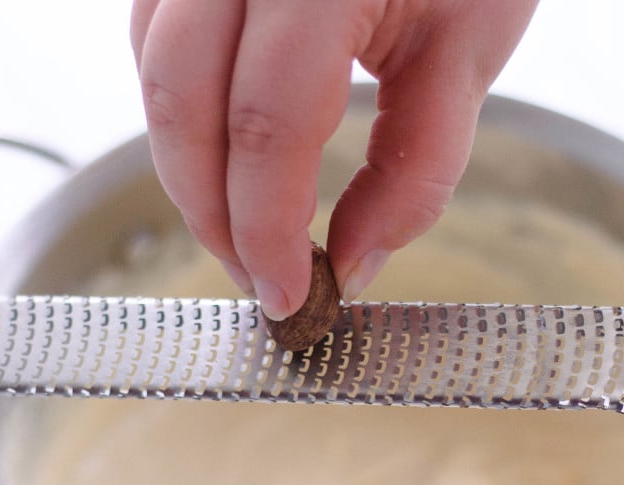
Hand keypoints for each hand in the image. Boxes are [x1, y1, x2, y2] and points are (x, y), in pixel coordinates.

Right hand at [130, 0, 537, 318]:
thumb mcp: (469, 52)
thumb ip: (416, 171)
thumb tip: (354, 266)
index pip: (269, 122)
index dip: (267, 229)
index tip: (290, 297)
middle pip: (186, 107)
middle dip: (215, 218)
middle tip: (260, 281)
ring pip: (155, 80)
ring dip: (192, 178)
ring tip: (244, 236)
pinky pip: (154, 47)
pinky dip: (184, 124)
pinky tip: (225, 166)